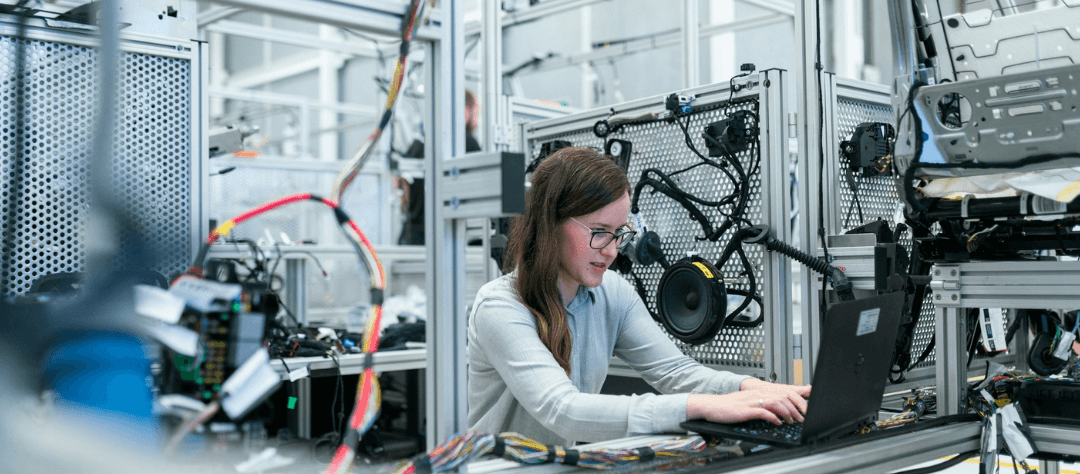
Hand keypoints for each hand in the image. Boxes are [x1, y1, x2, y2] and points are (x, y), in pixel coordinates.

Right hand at [686, 380, 810, 425]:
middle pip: (783, 397)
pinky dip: (774, 418)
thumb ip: (763, 403)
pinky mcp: (746, 410)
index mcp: (759, 390)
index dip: (796, 400)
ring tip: (791, 421)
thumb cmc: (729, 406)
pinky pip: (764, 413)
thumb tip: (777, 410)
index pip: (783, 391)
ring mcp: (751, 401)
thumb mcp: (748, 401)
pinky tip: (778, 423)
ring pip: (776, 403)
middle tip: (801, 418)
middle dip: (796, 408)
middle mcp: (757, 393)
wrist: (712, 406)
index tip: (803, 409)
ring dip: (787, 413)